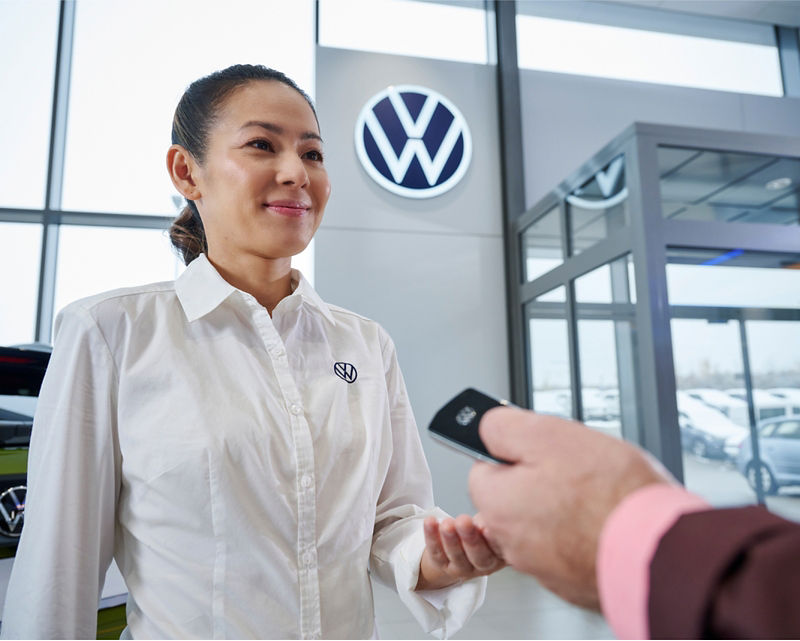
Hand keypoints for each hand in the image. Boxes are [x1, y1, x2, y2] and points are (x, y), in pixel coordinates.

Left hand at [415, 514, 505, 589]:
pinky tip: (430, 522)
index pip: (499, 550)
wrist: (460, 549)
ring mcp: (462, 568)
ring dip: (451, 539)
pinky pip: (436, 551)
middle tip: (464, 522)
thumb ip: (491, 519)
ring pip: (456, 555)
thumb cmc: (481, 531)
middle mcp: (483, 566)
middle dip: (470, 539)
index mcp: (501, 556)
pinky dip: (431, 536)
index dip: (493, 541)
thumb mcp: (491, 522)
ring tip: (447, 524)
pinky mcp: (442, 565)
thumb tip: (490, 508)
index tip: (488, 529)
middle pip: (478, 556)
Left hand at [468, 407, 672, 609]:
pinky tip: (608, 520)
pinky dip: (585, 531)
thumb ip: (504, 427)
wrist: (662, 553)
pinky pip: (570, 544)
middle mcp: (510, 541)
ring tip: (600, 494)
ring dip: (565, 504)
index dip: (516, 450)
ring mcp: (541, 565)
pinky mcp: (571, 580)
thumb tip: (485, 426)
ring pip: (544, 518)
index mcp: (497, 503)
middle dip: (543, 477)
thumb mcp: (548, 434)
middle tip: (578, 470)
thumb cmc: (610, 495)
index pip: (485, 465)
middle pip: (516, 492)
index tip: (541, 449)